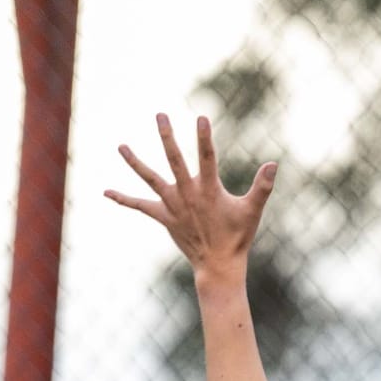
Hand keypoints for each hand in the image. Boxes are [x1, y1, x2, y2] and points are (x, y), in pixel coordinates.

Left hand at [108, 113, 276, 278]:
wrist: (218, 265)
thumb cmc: (237, 237)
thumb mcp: (252, 211)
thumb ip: (262, 187)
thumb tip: (274, 164)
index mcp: (209, 190)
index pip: (207, 157)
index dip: (204, 137)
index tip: (201, 117)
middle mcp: (188, 194)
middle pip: (174, 160)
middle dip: (167, 137)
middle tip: (160, 115)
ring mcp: (173, 205)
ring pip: (150, 179)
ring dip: (135, 162)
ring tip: (120, 147)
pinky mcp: (164, 217)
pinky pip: (140, 206)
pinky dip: (124, 199)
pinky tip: (106, 192)